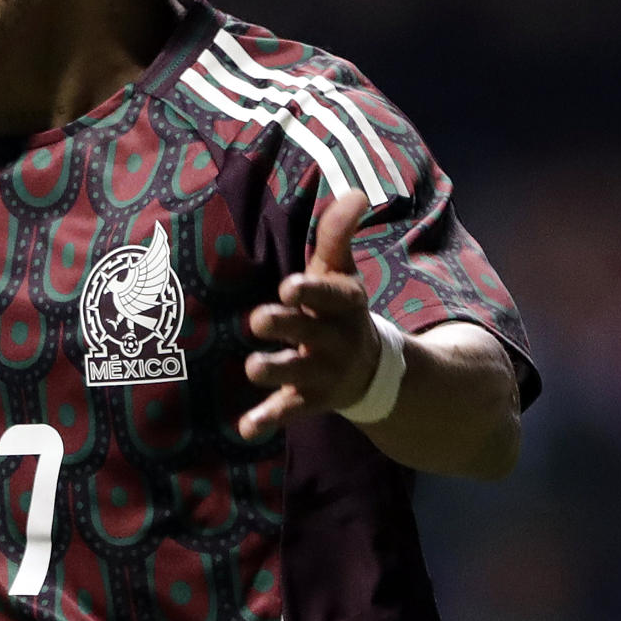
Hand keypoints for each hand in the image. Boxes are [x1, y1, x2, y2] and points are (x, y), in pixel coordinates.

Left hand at [239, 191, 381, 440]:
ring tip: (253, 368)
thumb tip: (355, 192)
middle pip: (309, 333)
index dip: (313, 292)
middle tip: (259, 319)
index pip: (332, 296)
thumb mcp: (341, 273)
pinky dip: (268, 420)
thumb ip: (338, 235)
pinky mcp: (307, 399)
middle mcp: (334, 339)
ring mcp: (321, 372)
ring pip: (297, 373)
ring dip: (275, 371)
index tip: (289, 286)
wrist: (374, 369)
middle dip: (285, 326)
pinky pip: (287, 410)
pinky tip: (247, 428)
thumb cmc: (340, 309)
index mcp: (343, 305)